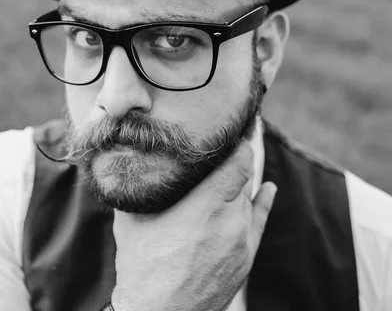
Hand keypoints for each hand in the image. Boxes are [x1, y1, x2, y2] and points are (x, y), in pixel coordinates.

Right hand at [110, 143, 276, 310]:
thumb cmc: (142, 269)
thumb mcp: (133, 222)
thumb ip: (140, 189)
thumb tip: (131, 162)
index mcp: (205, 208)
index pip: (238, 163)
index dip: (238, 143)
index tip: (233, 130)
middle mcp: (231, 222)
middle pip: (244, 178)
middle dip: (235, 160)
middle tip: (226, 144)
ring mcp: (242, 243)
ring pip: (248, 200)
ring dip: (239, 183)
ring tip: (234, 164)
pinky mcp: (246, 259)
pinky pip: (258, 222)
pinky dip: (261, 202)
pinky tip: (267, 189)